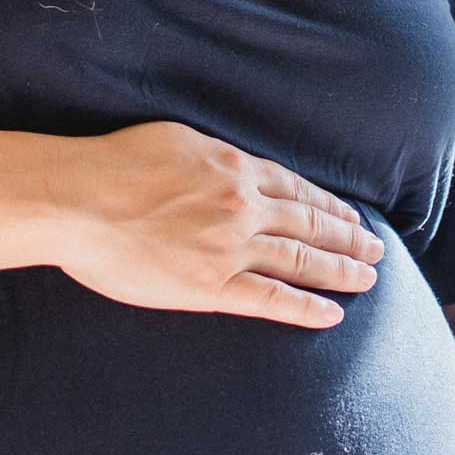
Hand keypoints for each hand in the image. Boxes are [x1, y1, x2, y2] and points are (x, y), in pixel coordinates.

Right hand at [49, 120, 386, 328]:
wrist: (78, 199)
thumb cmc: (114, 163)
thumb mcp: (176, 139)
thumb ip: (213, 157)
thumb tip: (232, 167)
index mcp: (234, 168)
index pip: (295, 189)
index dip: (328, 205)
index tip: (350, 216)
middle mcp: (243, 206)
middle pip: (310, 224)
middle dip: (348, 238)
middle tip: (376, 250)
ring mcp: (230, 248)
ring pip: (301, 260)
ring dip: (340, 270)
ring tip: (368, 279)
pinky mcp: (210, 285)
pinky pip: (270, 299)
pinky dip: (305, 308)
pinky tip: (332, 315)